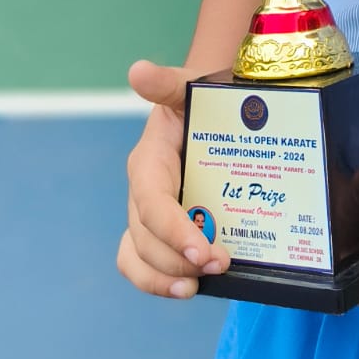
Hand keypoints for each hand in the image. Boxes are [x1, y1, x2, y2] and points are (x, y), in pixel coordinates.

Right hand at [115, 60, 229, 298]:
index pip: (152, 202)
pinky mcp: (161, 231)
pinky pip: (143, 264)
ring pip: (140, 257)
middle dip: (179, 258)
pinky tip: (188, 288)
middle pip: (146, 238)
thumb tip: (138, 71)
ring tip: (200, 286)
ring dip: (166, 278)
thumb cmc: (205, 100)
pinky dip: (159, 282)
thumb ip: (167, 82)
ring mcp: (149, 215)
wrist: (220, 111)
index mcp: (149, 160)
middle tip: (220, 264)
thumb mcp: (191, 86)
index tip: (203, 251)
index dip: (173, 230)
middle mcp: (143, 191)